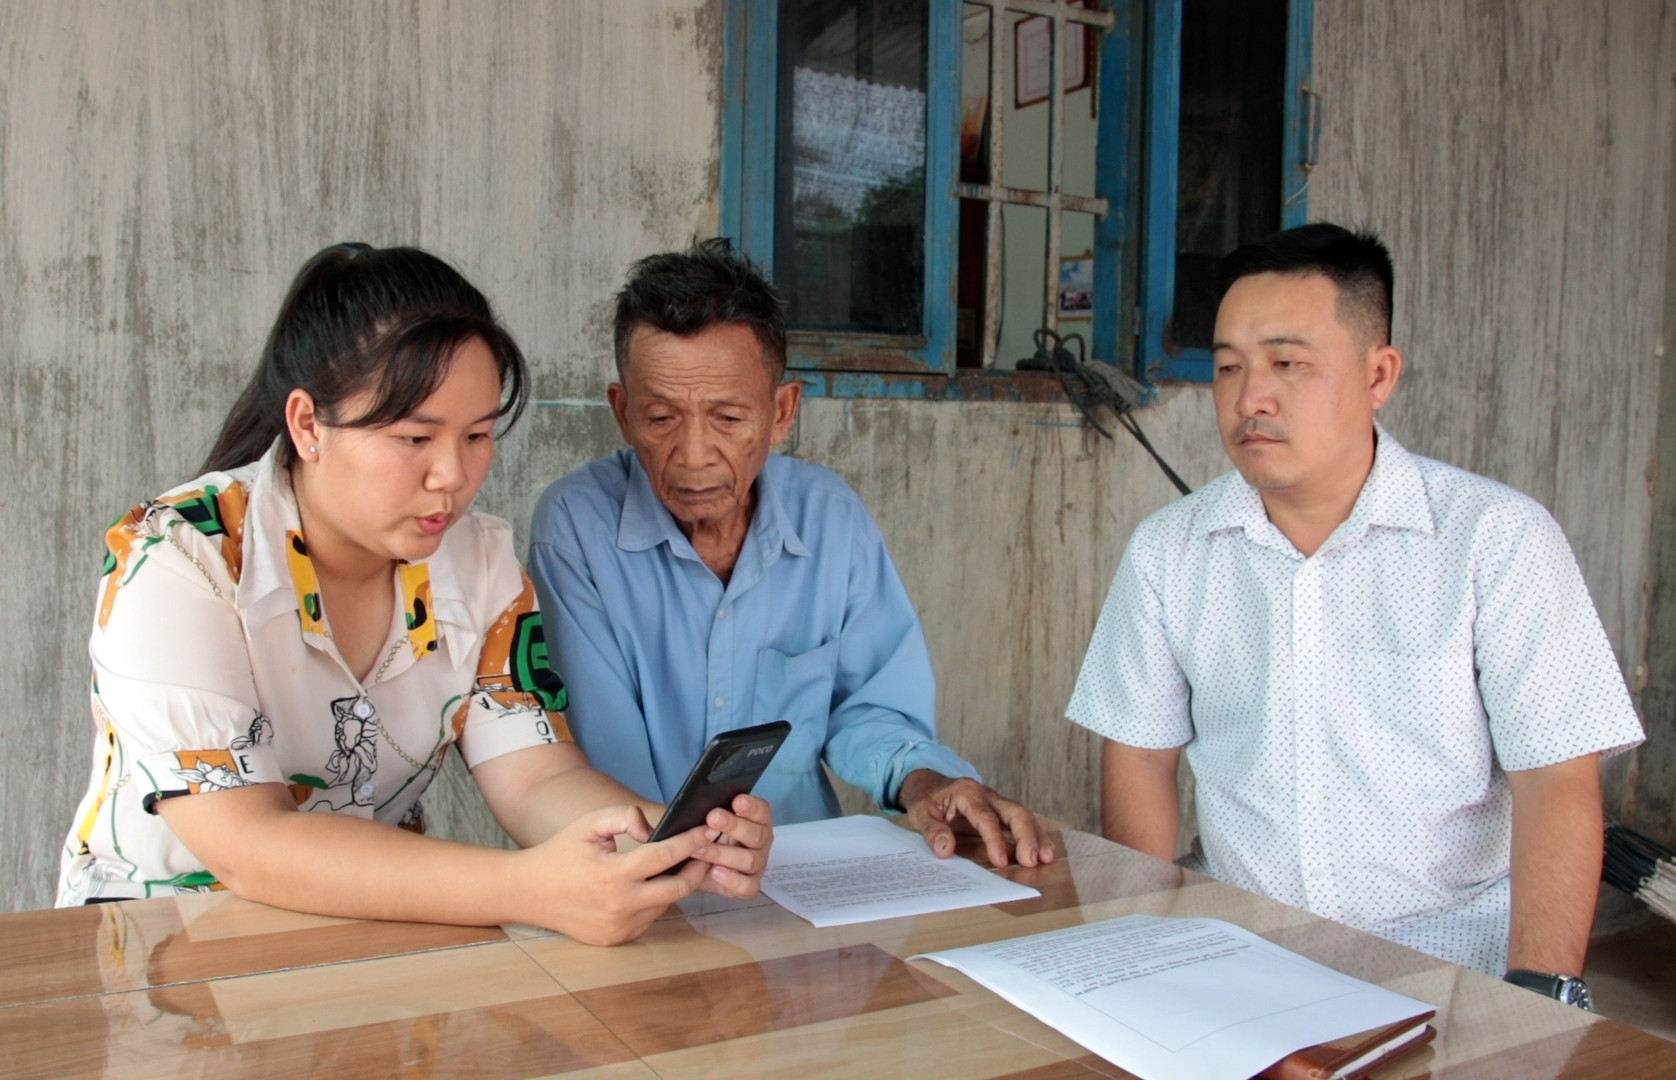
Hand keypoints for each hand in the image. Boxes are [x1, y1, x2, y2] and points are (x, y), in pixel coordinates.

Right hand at [510, 803, 710, 945]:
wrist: (527, 892)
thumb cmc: (561, 852)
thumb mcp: (590, 823)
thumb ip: (626, 816)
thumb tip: (655, 830)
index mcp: (613, 874)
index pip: (666, 856)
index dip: (692, 841)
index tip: (708, 830)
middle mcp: (620, 906)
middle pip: (679, 888)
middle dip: (698, 868)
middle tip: (707, 852)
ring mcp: (619, 927)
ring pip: (665, 905)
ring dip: (675, 886)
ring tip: (680, 866)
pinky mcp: (616, 939)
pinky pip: (649, 919)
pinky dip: (654, 902)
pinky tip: (650, 886)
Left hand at [691, 793, 773, 898]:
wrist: (696, 868)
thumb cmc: (704, 837)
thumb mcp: (700, 820)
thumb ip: (698, 810)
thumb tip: (682, 805)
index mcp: (755, 820)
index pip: (761, 810)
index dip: (751, 806)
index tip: (736, 801)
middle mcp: (760, 841)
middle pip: (757, 834)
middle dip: (734, 826)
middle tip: (712, 818)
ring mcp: (758, 865)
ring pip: (749, 860)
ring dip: (723, 853)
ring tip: (699, 849)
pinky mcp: (750, 885)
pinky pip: (748, 886)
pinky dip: (733, 880)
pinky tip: (715, 872)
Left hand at [898, 770, 1051, 868]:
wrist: (929, 784)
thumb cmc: (927, 799)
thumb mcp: (920, 813)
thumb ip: (932, 831)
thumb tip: (945, 850)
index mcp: (967, 793)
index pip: (986, 817)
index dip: (995, 839)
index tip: (1001, 860)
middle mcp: (987, 795)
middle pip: (1014, 811)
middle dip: (1027, 835)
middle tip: (1033, 860)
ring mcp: (997, 802)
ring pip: (1023, 815)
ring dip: (1037, 836)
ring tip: (1046, 858)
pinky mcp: (1001, 812)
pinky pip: (1021, 821)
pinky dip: (1035, 835)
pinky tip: (1044, 851)